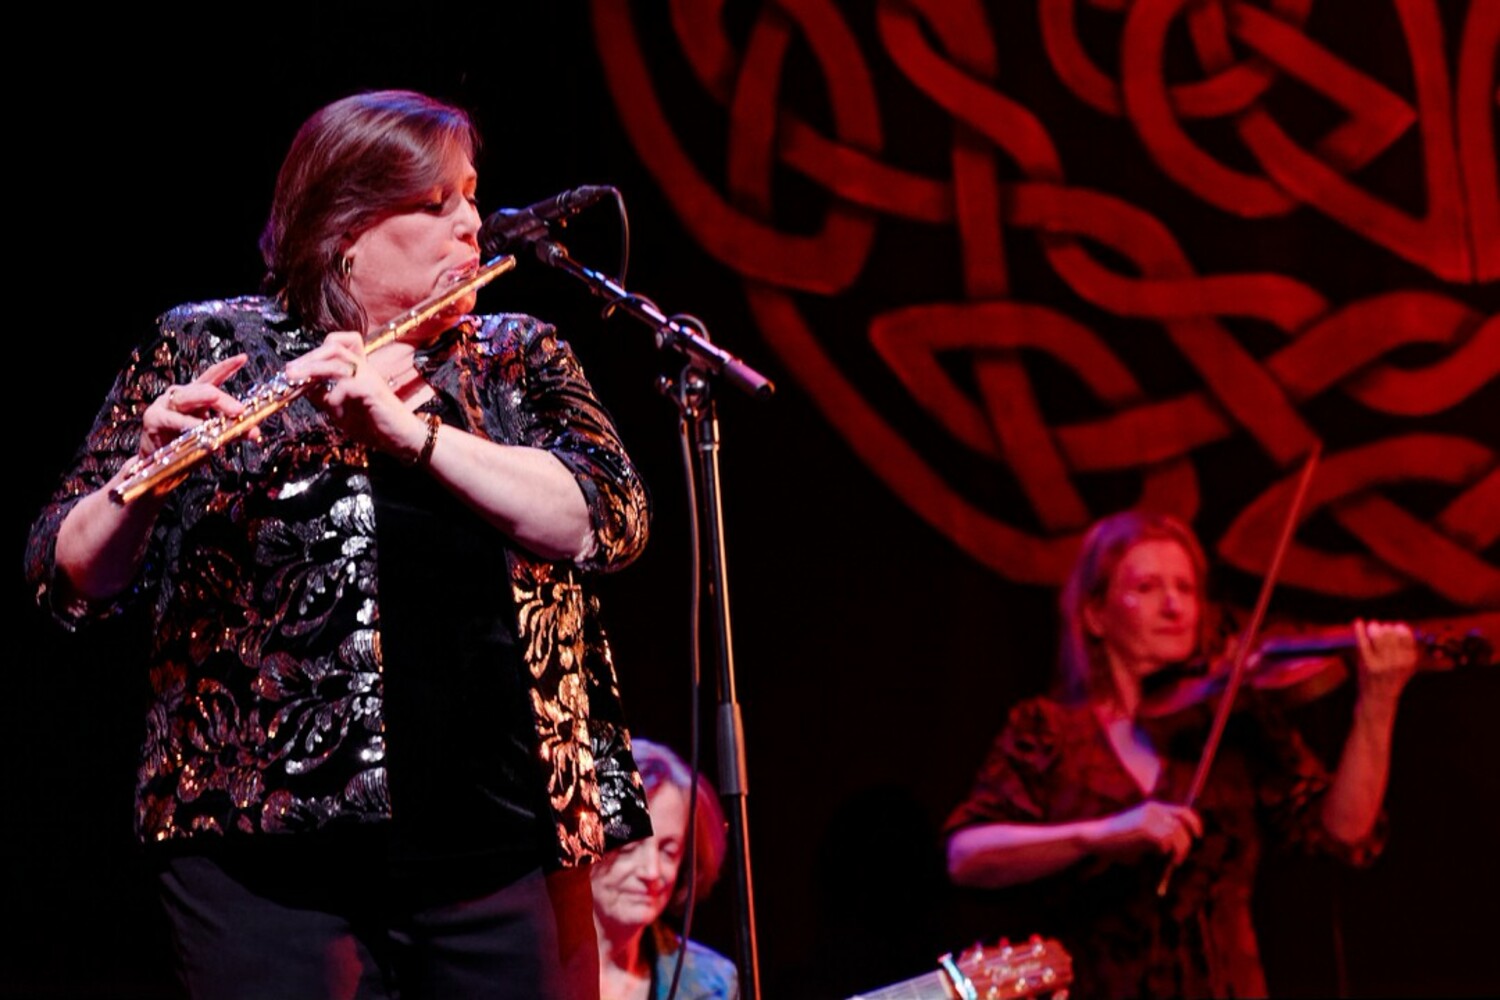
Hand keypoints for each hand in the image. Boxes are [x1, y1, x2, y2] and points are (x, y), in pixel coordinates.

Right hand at [139, 355, 248, 456]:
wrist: (158, 460)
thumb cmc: (185, 442)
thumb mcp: (213, 434)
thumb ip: (234, 431)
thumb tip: (255, 433)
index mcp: (197, 395)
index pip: (213, 376)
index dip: (227, 366)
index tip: (243, 358)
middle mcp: (182, 395)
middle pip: (205, 389)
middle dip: (224, 398)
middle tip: (240, 409)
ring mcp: (166, 404)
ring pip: (187, 398)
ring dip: (203, 400)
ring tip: (216, 401)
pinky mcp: (155, 418)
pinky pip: (173, 419)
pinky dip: (186, 423)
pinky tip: (198, 427)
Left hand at [285, 332, 427, 457]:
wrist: (402, 439)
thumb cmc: (374, 425)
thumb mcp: (341, 411)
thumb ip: (324, 397)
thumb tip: (301, 387)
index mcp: (357, 369)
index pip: (338, 344)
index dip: (314, 352)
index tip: (294, 369)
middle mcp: (364, 367)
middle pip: (334, 344)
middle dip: (308, 357)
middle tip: (289, 371)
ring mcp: (369, 376)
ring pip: (338, 357)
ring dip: (312, 367)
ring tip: (294, 377)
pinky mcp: (373, 389)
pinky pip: (347, 383)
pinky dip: (332, 393)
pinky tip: (329, 406)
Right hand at [1092, 800, 1202, 866]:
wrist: (1097, 837)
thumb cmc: (1118, 841)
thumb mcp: (1142, 834)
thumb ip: (1159, 836)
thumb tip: (1179, 848)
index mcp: (1153, 807)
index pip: (1184, 811)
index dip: (1195, 823)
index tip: (1198, 836)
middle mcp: (1154, 809)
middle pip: (1183, 825)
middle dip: (1187, 844)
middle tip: (1180, 859)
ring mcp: (1149, 817)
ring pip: (1177, 834)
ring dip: (1179, 850)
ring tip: (1173, 862)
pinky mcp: (1145, 828)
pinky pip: (1166, 841)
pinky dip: (1166, 850)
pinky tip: (1157, 853)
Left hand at [1353, 618, 1417, 709]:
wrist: (1379, 698)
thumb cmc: (1391, 679)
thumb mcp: (1406, 666)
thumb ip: (1407, 649)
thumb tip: (1400, 625)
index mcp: (1409, 660)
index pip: (1405, 635)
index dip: (1398, 628)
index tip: (1394, 627)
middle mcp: (1397, 662)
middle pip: (1390, 633)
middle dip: (1385, 627)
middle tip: (1379, 628)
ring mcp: (1382, 663)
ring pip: (1378, 635)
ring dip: (1374, 627)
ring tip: (1372, 627)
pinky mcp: (1366, 664)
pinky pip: (1363, 642)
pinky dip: (1359, 630)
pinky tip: (1358, 622)